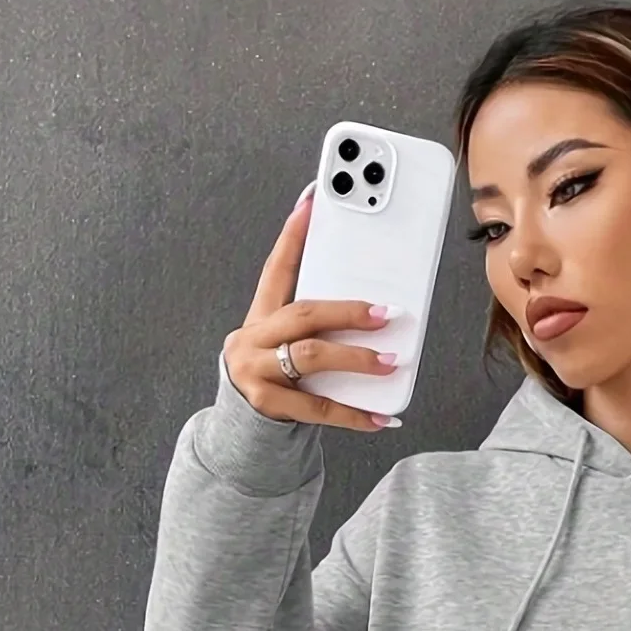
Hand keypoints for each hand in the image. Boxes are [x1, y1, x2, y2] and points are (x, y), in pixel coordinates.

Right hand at [221, 182, 401, 431]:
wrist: (241, 427)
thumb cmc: (273, 377)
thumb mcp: (284, 344)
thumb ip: (315, 326)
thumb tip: (371, 310)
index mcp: (260, 317)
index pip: (276, 269)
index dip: (293, 236)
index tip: (311, 203)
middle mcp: (252, 339)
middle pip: (303, 314)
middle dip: (347, 311)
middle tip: (384, 313)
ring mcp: (255, 371)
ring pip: (309, 357)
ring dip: (354, 359)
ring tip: (388, 362)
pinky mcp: (266, 404)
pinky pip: (318, 408)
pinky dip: (353, 415)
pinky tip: (381, 418)